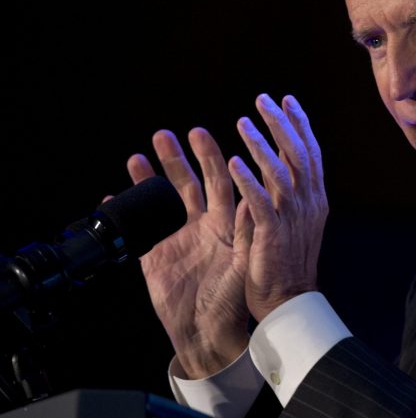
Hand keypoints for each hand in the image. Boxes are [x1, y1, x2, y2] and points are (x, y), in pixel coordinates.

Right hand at [128, 128, 252, 378]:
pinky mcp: (155, 256)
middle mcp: (202, 225)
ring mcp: (177, 238)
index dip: (210, 157)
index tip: (199, 134)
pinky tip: (112, 197)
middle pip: (188, 183)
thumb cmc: (233, 301)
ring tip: (138, 155)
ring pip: (161, 200)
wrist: (208, 333)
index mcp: (226, 223)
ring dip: (149, 177)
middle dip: (177, 158)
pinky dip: (124, 212)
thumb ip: (246, 233)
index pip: (219, 180)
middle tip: (165, 134)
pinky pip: (137, 229)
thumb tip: (250, 201)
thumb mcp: (244, 264)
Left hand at [229, 94, 327, 321]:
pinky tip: (234, 162)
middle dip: (281, 124)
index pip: (311, 153)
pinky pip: (261, 203)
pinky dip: (249, 180)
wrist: (288, 302)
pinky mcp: (272, 235)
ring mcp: (292, 219)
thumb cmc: (287, 262)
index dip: (300, 125)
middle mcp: (308, 204)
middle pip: (298, 155)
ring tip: (243, 122)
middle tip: (263, 99)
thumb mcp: (295, 221)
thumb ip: (287, 192)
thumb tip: (277, 163)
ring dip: (262, 146)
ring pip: (282, 173)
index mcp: (314, 199)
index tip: (288, 100)